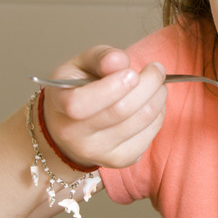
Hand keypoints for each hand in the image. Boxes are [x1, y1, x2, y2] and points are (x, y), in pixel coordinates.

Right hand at [41, 45, 166, 168]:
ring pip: (141, 121)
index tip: (132, 72)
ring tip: (158, 83)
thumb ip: (100, 57)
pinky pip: (149, 135)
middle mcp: (74, 135)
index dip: (113, 86)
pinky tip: (153, 102)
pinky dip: (158, 115)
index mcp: (59, 104)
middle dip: (148, 84)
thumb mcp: (80, 65)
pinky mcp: (120, 160)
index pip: (81, 103)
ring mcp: (97, 152)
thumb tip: (118, 61)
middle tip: (156, 69)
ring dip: (158, 97)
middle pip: (121, 110)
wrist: (71, 127)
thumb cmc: (78, 89)